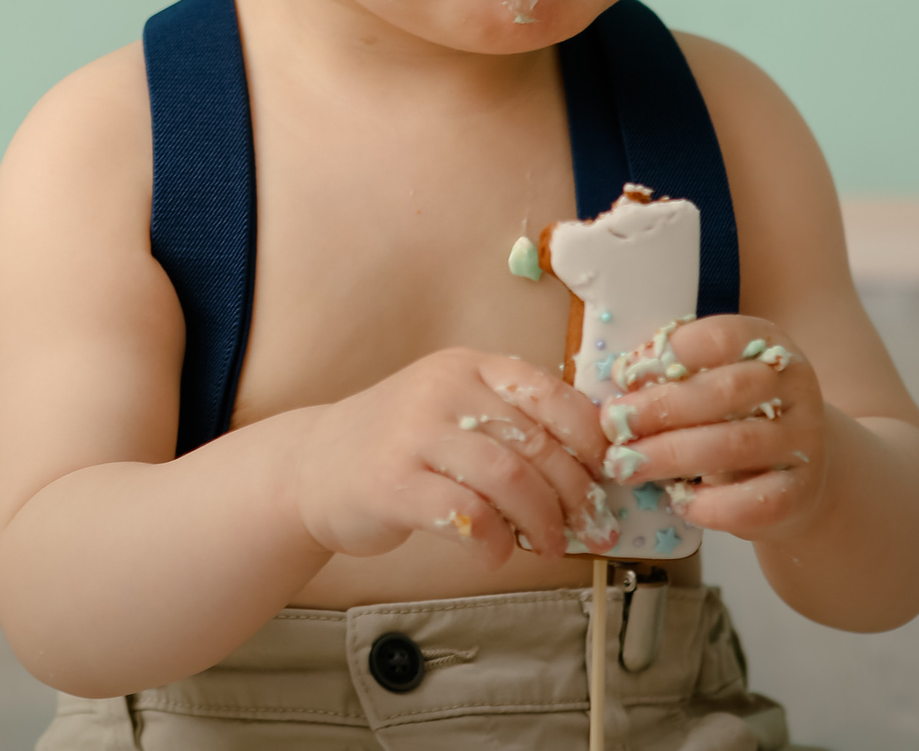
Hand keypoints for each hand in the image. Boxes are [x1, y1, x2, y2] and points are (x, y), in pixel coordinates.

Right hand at [291, 348, 611, 569]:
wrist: (313, 466)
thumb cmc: (400, 444)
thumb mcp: (453, 408)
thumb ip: (509, 420)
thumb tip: (591, 463)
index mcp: (468, 366)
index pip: (550, 392)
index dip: (589, 438)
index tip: (605, 473)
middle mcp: (443, 391)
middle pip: (536, 442)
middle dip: (574, 493)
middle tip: (589, 526)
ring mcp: (414, 435)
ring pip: (508, 478)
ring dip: (542, 521)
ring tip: (550, 544)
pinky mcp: (393, 483)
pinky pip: (465, 515)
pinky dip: (494, 542)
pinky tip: (496, 552)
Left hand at [596, 317, 831, 541]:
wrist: (801, 473)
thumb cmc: (736, 418)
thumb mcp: (712, 383)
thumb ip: (675, 376)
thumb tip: (623, 376)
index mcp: (768, 345)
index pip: (721, 337)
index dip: (670, 354)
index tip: (624, 375)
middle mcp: (795, 388)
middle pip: (726, 391)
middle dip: (660, 408)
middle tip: (614, 424)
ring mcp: (804, 442)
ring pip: (736, 445)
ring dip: (672, 455)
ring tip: (627, 465)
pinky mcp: (801, 494)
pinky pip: (754, 502)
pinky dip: (709, 505)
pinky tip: (678, 502)